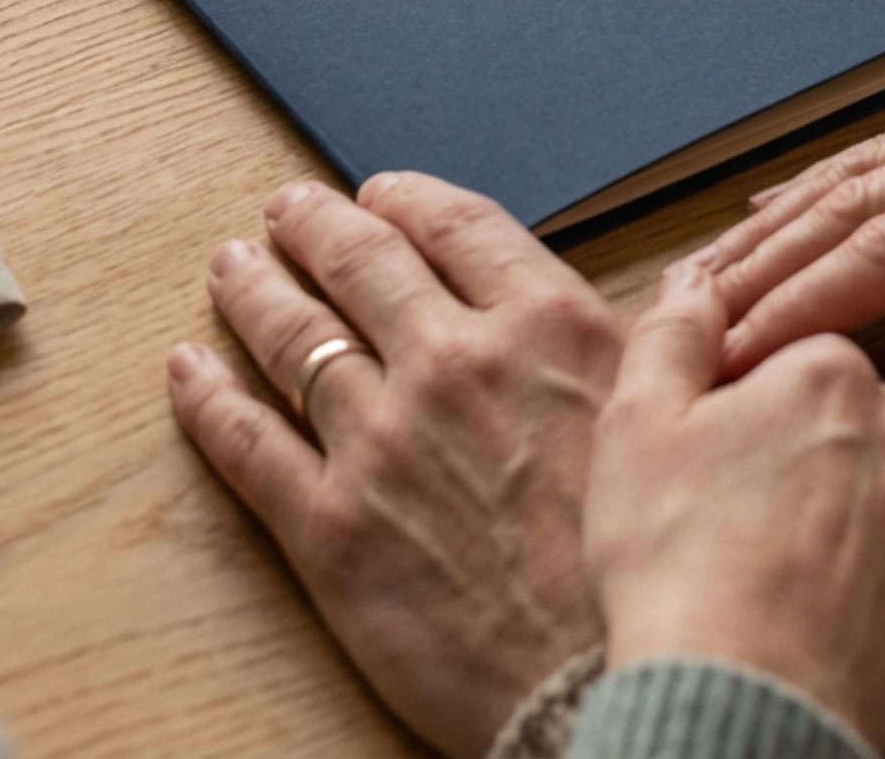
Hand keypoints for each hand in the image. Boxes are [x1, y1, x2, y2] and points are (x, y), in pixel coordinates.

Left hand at [169, 172, 622, 757]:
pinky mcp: (330, 527)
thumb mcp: (669, 423)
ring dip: (254, 292)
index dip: (406, 199)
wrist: (602, 692)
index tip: (379, 192)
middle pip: (362, 262)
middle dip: (314, 226)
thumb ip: (661, 344)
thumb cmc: (644, 571)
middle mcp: (454, 363)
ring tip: (231, 267)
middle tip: (287, 211)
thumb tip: (694, 292)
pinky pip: (247, 442)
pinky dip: (209, 396)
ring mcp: (383, 440)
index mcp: (543, 326)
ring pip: (294, 337)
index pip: (454, 226)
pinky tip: (190, 369)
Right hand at [584, 260, 884, 756]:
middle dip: (814, 419)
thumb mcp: (638, 417)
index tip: (716, 406)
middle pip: (862, 396)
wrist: (731, 705)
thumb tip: (699, 277)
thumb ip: (675, 330)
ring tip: (831, 493)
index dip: (753, 371)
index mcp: (828, 370)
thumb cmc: (675, 561)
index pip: (800, 335)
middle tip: (746, 467)